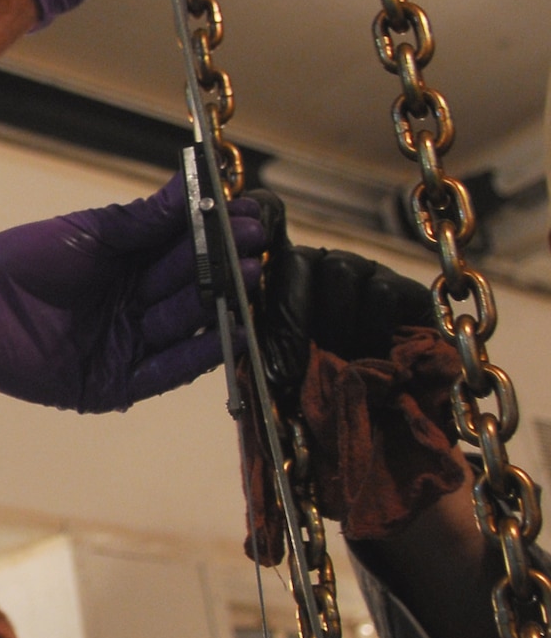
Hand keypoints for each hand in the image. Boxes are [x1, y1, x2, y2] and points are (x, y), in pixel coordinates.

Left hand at [0, 173, 263, 412]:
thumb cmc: (22, 261)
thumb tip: (196, 183)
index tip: (255, 218)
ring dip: (219, 307)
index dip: (219, 236)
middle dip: (226, 268)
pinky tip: (224, 337)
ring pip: (184, 327)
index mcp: (130, 265)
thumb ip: (145, 218)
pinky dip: (195, 356)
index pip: (186, 250)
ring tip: (249, 280)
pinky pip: (164, 371)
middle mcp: (135, 306)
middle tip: (259, 250)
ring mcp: (128, 345)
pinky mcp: (115, 384)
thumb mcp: (90, 233)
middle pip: (192, 287)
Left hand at [247, 188, 436, 411]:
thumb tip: (230, 316)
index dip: (257, 217)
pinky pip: (381, 293)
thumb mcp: (270, 365)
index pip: (266, 218)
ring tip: (331, 365)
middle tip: (284, 366)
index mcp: (280, 275)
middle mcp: (321, 264)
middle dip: (288, 313)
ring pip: (340, 271)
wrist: (381, 420)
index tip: (248, 237)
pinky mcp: (406, 290)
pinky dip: (370, 330)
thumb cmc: (315, 392)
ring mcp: (365, 272)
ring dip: (330, 326)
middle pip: (299, 259)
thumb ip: (249, 335)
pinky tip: (371, 356)